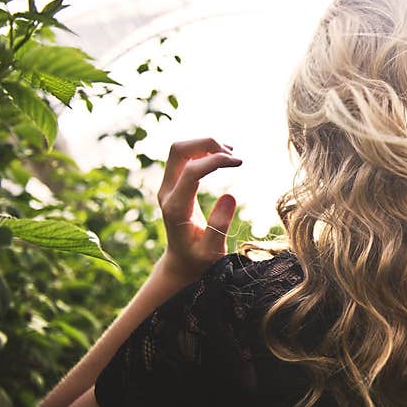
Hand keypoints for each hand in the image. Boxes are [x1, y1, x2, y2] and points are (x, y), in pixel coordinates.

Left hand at [156, 137, 242, 281]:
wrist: (182, 262)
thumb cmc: (199, 260)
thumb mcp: (212, 251)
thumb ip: (219, 225)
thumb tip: (230, 195)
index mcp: (176, 208)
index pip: (191, 171)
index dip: (215, 160)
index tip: (239, 162)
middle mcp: (167, 193)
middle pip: (178, 150)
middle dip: (206, 144)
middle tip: (233, 155)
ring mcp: (168, 187)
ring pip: (180, 150)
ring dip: (204, 145)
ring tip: (231, 155)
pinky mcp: (173, 185)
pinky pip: (184, 157)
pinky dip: (203, 150)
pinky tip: (222, 157)